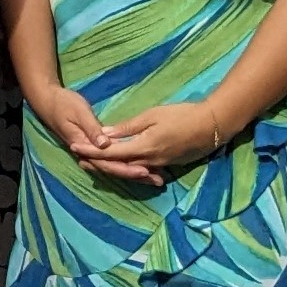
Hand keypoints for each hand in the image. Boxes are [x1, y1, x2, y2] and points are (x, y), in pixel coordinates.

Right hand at [28, 82, 158, 185]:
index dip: (126, 168)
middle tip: (158, 180)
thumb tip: (105, 144)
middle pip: (114, 169)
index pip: (108, 162)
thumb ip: (91, 129)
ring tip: (156, 178)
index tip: (144, 172)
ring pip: (116, 167)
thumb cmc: (64, 104)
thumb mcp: (79, 113)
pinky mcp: (96, 147)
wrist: (48, 102)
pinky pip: (114, 159)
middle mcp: (89, 153)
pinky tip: (144, 167)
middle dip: (136, 175)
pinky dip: (129, 164)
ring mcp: (92, 151)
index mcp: (84, 146)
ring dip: (135, 173)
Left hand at [87, 100, 229, 184]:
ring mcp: (159, 165)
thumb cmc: (183, 115)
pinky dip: (128, 170)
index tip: (74, 147)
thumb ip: (128, 127)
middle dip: (97, 163)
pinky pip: (142, 171)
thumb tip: (105, 133)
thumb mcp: (152, 116)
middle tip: (78, 159)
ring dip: (111, 168)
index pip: (110, 152)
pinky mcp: (167, 165)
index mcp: (143, 148)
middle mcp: (149, 161)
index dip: (91, 151)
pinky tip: (120, 167)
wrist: (213, 126)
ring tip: (93, 164)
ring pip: (129, 170)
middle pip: (117, 166)